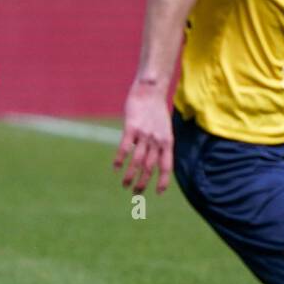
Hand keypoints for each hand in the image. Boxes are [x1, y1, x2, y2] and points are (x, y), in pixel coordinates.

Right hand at [114, 79, 173, 193]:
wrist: (151, 90)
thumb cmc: (156, 111)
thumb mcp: (163, 129)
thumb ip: (159, 144)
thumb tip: (151, 161)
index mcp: (168, 141)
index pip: (167, 165)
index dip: (164, 180)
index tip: (159, 192)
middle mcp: (157, 140)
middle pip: (150, 167)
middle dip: (143, 182)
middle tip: (136, 193)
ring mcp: (144, 134)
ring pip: (137, 160)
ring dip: (130, 175)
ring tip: (125, 185)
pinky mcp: (131, 127)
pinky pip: (125, 146)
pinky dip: (120, 158)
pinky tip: (115, 167)